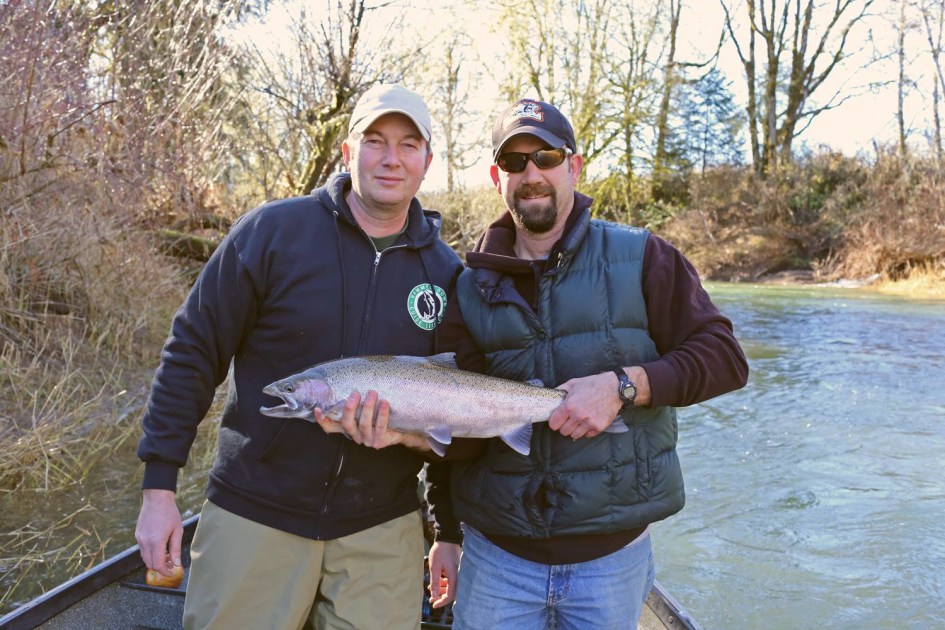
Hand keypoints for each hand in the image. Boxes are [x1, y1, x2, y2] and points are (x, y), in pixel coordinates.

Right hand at [135, 489, 182, 577]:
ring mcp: (139, 538)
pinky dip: (150, 553)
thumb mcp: (177, 531)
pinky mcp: (138, 535)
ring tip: (167, 555)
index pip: (158, 565)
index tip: (172, 572)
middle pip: (149, 564)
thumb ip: (175, 549)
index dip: (165, 571)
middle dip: (160, 567)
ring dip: (155, 560)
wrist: (156, 498)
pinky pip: (142, 549)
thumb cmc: (169, 513)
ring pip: (144, 557)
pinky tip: (160, 547)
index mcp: (156, 542)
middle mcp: (145, 542)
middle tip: (171, 564)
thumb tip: (177, 564)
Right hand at [314, 390, 430, 451]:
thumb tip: (348, 382)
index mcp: (350, 428)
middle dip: (350, 408)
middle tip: (355, 393)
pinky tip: (384, 402)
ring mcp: (368, 440)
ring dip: (368, 407)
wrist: (402, 430)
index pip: (331, 427)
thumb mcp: (366, 410)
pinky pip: (380, 426)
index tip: (317, 409)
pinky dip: (382, 413)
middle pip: (347, 424)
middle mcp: (356, 436)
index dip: (323, 420)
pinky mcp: (380, 442)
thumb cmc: (381, 416)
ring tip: (372, 393)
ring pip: (364, 424)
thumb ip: (356, 403)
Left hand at [428, 541, 460, 607]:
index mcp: (454, 576)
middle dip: (441, 596)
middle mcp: (458, 576)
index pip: (450, 595)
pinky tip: (436, 581)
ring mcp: (457, 572)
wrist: (446, 537)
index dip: (442, 602)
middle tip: (431, 599)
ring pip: (451, 586)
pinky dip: (443, 582)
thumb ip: (435, 582)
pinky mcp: (455, 569)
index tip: (433, 605)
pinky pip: (451, 580)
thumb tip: (434, 596)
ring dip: (441, 589)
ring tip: (431, 589)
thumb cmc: (440, 551)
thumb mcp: (434, 567)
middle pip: (452, 592)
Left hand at [547, 372, 622, 439]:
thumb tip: (551, 396)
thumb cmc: (593, 384)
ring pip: (575, 436)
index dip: (554, 422)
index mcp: (569, 406)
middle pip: (564, 432)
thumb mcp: (573, 383)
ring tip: (580, 421)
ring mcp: (589, 423)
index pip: (554, 424)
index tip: (557, 420)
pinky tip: (589, 421)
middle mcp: (578, 416)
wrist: (614, 388)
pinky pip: (587, 435)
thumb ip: (560, 390)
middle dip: (565, 426)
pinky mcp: (599, 427)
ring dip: (575, 430)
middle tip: (569, 420)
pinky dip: (587, 431)